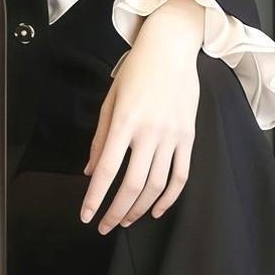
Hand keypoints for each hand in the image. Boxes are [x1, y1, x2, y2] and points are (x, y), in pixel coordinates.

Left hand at [80, 12, 201, 231]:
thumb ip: (100, 138)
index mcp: (124, 121)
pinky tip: (157, 209)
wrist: (171, 48)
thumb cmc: (136, 71)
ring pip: (157, 184)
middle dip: (116, 211)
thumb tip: (91, 171)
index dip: (95, 198)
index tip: (86, 216)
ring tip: (127, 219)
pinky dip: (170, 197)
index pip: (107, 169)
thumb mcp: (110, 100)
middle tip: (105, 226)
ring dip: (140, 208)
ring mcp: (172, 135)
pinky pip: (181, 175)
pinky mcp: (188, 136)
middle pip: (132, 184)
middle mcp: (149, 131)